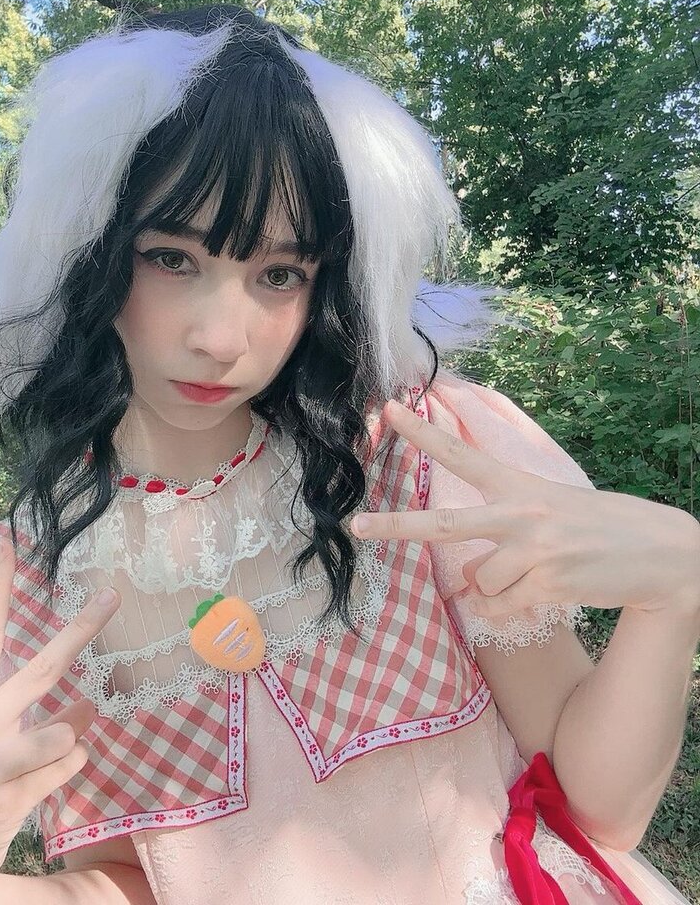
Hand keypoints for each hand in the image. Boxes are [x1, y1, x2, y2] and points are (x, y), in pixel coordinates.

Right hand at [0, 538, 119, 904]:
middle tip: (113, 596)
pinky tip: (50, 773)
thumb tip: (89, 701)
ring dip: (73, 730)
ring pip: (59, 730)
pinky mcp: (5, 800)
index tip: (6, 543)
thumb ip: (28, 713)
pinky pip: (63, 769)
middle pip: (40, 669)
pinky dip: (67, 765)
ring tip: (69, 730)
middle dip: (80, 630)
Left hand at [350, 399, 699, 618]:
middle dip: (395, 526)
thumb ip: (501, 537)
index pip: (460, 455)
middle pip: (443, 524)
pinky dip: (502, 611)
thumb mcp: (550, 512)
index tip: (387, 410)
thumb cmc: (599, 530)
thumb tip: (464, 577)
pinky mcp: (549, 585)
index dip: (422, 433)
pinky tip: (532, 598)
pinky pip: (498, 608)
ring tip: (527, 578)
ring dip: (488, 590)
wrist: (663, 555)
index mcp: (520, 486)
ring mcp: (535, 551)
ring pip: (477, 582)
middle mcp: (522, 515)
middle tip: (356, 525)